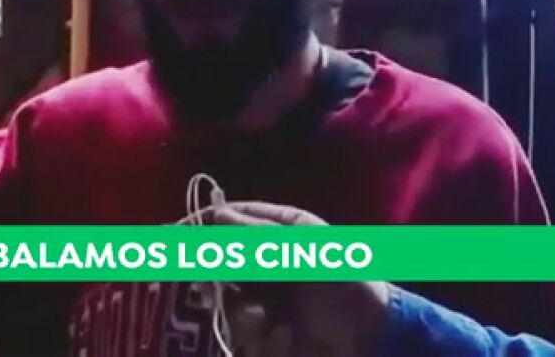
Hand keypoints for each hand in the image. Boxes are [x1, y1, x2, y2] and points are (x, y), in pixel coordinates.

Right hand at [208, 202, 390, 356]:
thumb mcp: (307, 252)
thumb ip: (260, 236)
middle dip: (216, 277)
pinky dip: (258, 336)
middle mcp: (268, 259)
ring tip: (265, 323)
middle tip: (210, 289)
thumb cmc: (348, 285)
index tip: (178, 234)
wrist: (376, 338)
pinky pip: (242, 329)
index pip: (233, 217)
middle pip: (222, 259)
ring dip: (242, 313)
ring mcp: (266, 294)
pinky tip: (282, 337)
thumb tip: (215, 215)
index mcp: (282, 229)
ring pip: (228, 298)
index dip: (204, 223)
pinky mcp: (267, 328)